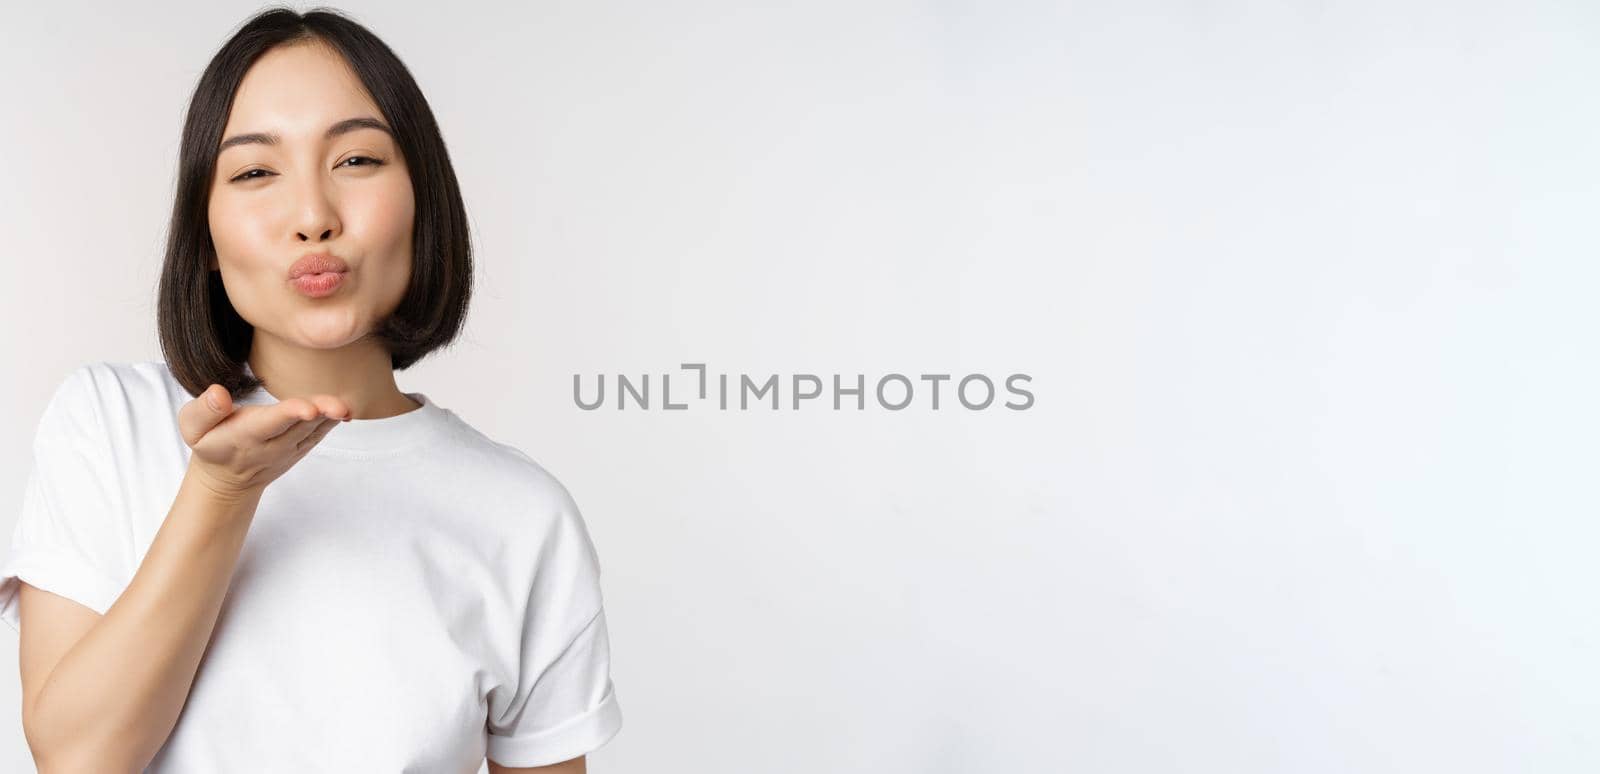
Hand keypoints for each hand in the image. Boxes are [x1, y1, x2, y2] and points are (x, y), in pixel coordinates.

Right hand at [180, 384, 351, 499]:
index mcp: (244, 436)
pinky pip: (319, 434)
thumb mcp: (192, 427)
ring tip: (345, 406)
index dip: (290, 414)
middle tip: (339, 405)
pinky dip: (332, 422)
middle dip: (319, 414)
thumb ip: (204, 410)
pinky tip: (344, 410)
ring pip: (313, 430)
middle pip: (299, 426)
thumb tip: (218, 393)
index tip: (307, 407)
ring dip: (330, 418)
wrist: (226, 480)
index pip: (270, 423)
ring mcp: (289, 449)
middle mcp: (271, 444)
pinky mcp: (301, 448)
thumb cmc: (209, 443)